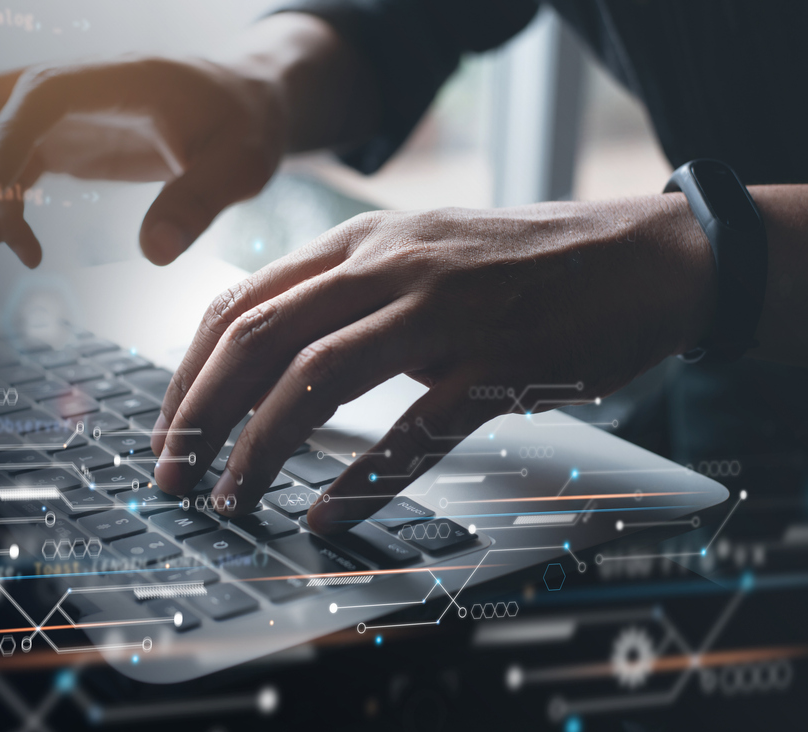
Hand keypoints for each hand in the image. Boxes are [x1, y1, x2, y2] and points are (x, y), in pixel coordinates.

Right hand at [0, 56, 285, 267]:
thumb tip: (154, 254)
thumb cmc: (248, 125)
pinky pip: (7, 163)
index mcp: (116, 78)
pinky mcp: (63, 139)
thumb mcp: (244, 163)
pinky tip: (16, 249)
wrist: (250, 102)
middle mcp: (76, 88)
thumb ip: (202, 201)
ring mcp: (63, 112)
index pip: (39, 96)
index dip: (5, 139)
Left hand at [149, 196, 717, 532]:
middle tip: (173, 475)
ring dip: (260, 447)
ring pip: (318, 379)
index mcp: (358, 243)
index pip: (239, 305)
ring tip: (232, 499)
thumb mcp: (413, 252)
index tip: (166, 431)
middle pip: (259, 340)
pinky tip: (326, 515)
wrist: (641, 259)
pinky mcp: (497, 365)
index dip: (187, 375)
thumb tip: (261, 356)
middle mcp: (389, 267)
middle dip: (199, 416)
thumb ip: (341, 292)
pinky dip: (361, 480)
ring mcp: (443, 313)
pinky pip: (415, 430)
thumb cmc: (518, 267)